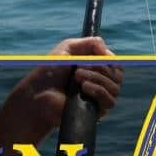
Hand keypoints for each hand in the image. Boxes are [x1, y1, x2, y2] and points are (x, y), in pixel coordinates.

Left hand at [0, 37, 123, 141]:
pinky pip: (109, 101)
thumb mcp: (69, 48)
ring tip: (77, 77)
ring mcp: (99, 99)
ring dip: (97, 78)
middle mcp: (101, 84)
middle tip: (79, 67)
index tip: (94, 56)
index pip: (116, 64)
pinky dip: (98, 91)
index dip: (109, 59)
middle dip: (100, 67)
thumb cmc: (51, 71)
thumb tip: (109, 53)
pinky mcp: (96, 112)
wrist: (38, 93)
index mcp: (97, 69)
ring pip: (115, 88)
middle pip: (118, 75)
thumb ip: (91, 43)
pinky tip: (84, 88)